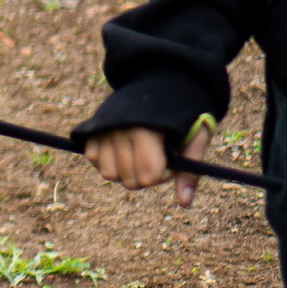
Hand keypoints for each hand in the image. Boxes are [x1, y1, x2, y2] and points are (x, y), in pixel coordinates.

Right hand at [85, 123, 215, 206]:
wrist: (157, 83)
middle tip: (157, 156)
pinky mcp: (92, 130)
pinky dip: (109, 161)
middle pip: (130, 180)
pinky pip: (95, 161)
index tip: (171, 158)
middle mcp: (119, 130)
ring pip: (110, 174)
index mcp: (146, 131)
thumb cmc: (181, 114)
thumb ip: (189, 172)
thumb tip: (184, 204)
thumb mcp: (195, 139)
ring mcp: (102, 130)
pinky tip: (123, 150)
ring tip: (139, 154)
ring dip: (126, 171)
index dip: (164, 175)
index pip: (149, 176)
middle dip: (147, 176)